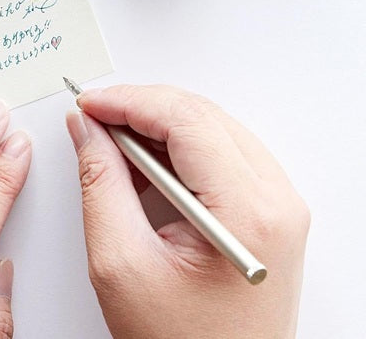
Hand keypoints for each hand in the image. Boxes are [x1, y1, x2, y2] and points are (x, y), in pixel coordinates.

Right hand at [66, 84, 308, 338]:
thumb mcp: (121, 262)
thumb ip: (100, 181)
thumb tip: (86, 128)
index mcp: (248, 213)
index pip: (186, 120)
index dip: (129, 102)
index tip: (89, 103)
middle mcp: (276, 201)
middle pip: (201, 116)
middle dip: (141, 108)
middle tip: (93, 118)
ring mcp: (278, 205)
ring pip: (211, 128)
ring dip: (158, 125)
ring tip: (112, 142)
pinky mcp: (268, 211)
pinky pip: (221, 153)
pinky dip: (177, 147)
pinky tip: (143, 162)